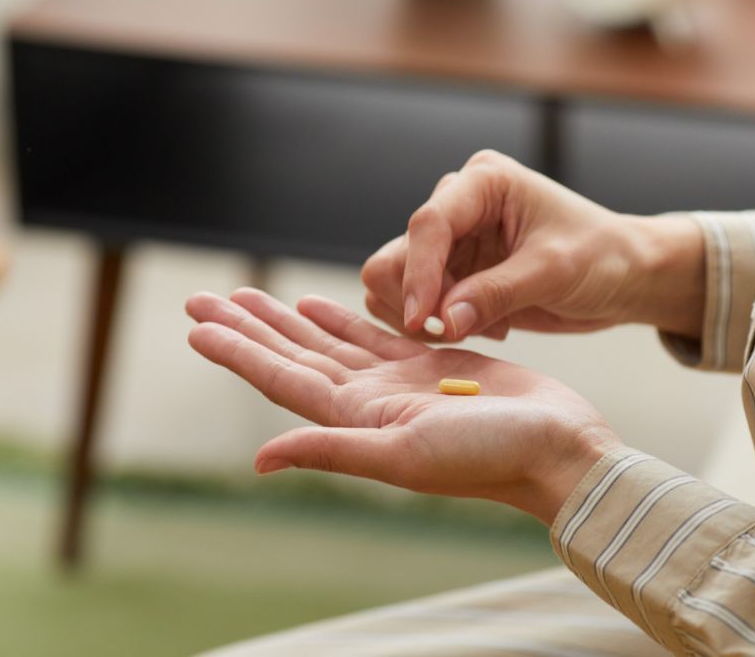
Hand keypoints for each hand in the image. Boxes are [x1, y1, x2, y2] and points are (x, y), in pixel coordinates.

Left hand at [186, 288, 621, 525]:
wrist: (557, 448)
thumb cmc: (490, 456)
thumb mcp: (404, 456)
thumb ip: (332, 449)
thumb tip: (260, 460)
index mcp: (357, 420)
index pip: (281, 379)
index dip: (237, 351)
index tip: (198, 325)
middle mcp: (368, 402)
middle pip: (292, 354)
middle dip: (247, 325)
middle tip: (203, 296)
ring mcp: (396, 383)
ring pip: (326, 341)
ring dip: (285, 318)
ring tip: (249, 294)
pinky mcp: (429, 364)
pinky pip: (371, 335)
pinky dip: (340, 318)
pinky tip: (318, 304)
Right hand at [362, 149, 705, 340]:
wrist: (624, 277)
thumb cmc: (602, 257)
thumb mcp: (553, 272)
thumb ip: (496, 294)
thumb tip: (442, 322)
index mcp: (483, 183)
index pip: (429, 225)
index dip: (418, 274)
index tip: (422, 321)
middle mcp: (458, 205)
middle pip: (398, 254)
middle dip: (417, 299)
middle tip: (456, 330)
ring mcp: (451, 241)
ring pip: (394, 281)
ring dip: (423, 316)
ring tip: (479, 327)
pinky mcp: (452, 273)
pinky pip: (415, 303)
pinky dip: (436, 325)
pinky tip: (486, 326)